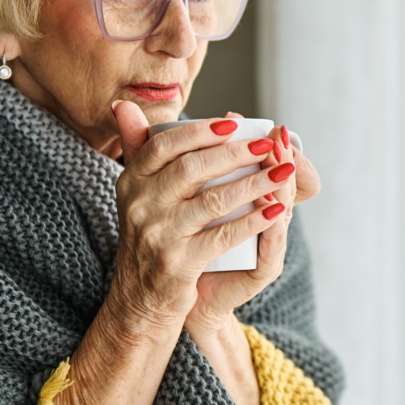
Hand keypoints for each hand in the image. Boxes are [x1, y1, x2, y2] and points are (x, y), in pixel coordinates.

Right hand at [108, 102, 290, 329]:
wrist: (140, 299)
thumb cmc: (149, 237)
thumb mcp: (135, 193)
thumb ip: (135, 148)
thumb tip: (122, 105)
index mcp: (131, 182)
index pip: (163, 146)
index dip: (199, 131)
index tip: (233, 122)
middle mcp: (140, 206)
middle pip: (191, 169)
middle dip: (234, 153)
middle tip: (267, 144)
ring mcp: (158, 236)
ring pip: (213, 201)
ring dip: (253, 184)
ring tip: (282, 171)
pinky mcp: (177, 264)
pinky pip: (222, 237)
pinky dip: (252, 222)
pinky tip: (275, 210)